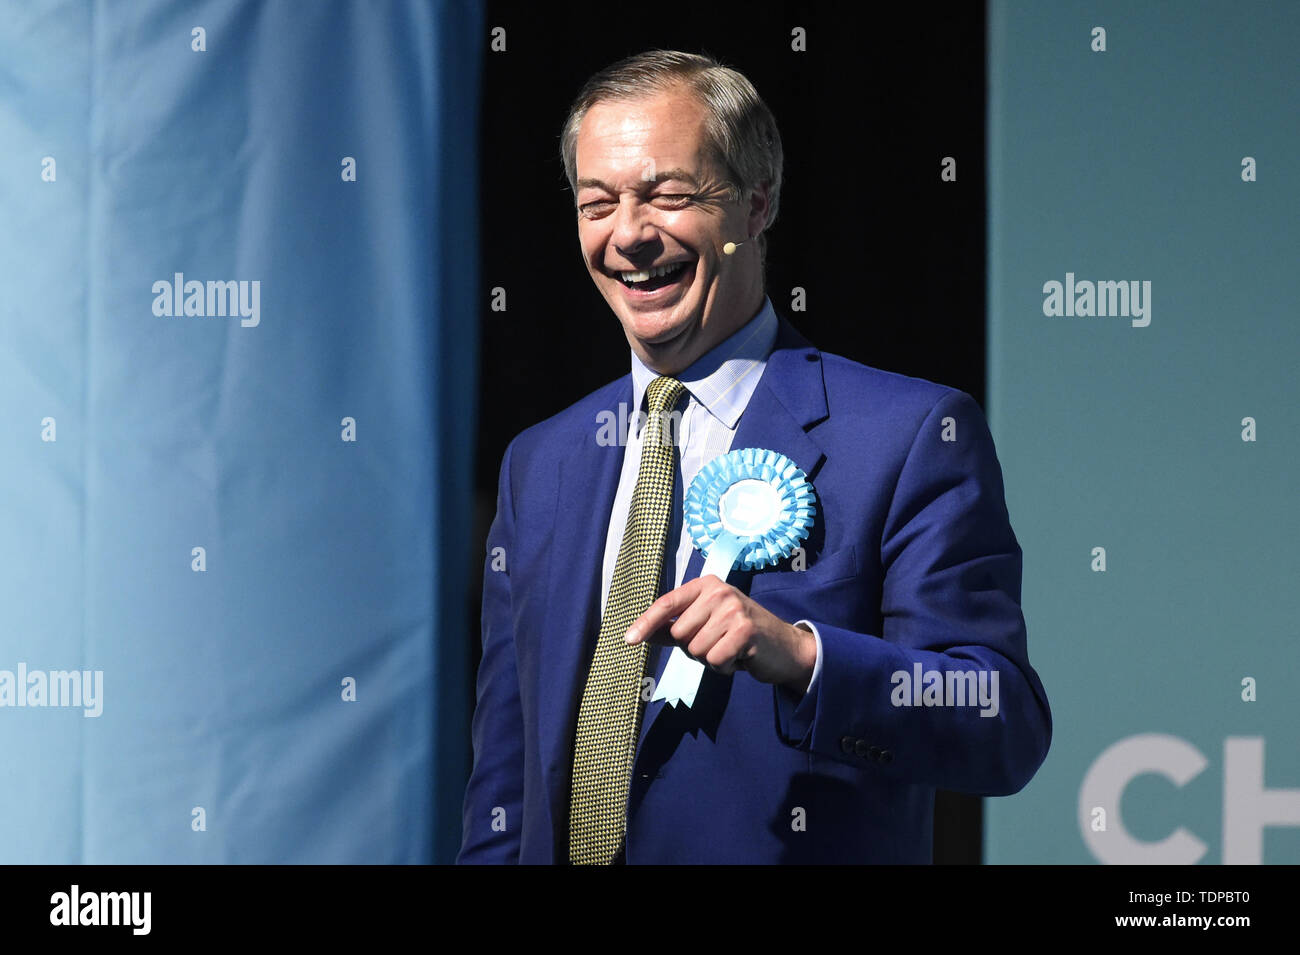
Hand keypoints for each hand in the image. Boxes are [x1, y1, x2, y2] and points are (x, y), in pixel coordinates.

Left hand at [625, 575, 815, 692]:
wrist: (784, 647)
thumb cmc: (739, 635)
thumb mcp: (705, 624)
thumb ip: (672, 628)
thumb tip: (639, 634)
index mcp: (706, 585)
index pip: (667, 603)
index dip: (646, 623)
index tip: (628, 640)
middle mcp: (719, 591)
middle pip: (679, 634)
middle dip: (694, 648)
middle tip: (719, 643)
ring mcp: (733, 609)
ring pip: (696, 650)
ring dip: (711, 659)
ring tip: (731, 649)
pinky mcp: (745, 630)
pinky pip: (714, 660)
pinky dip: (725, 667)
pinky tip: (740, 658)